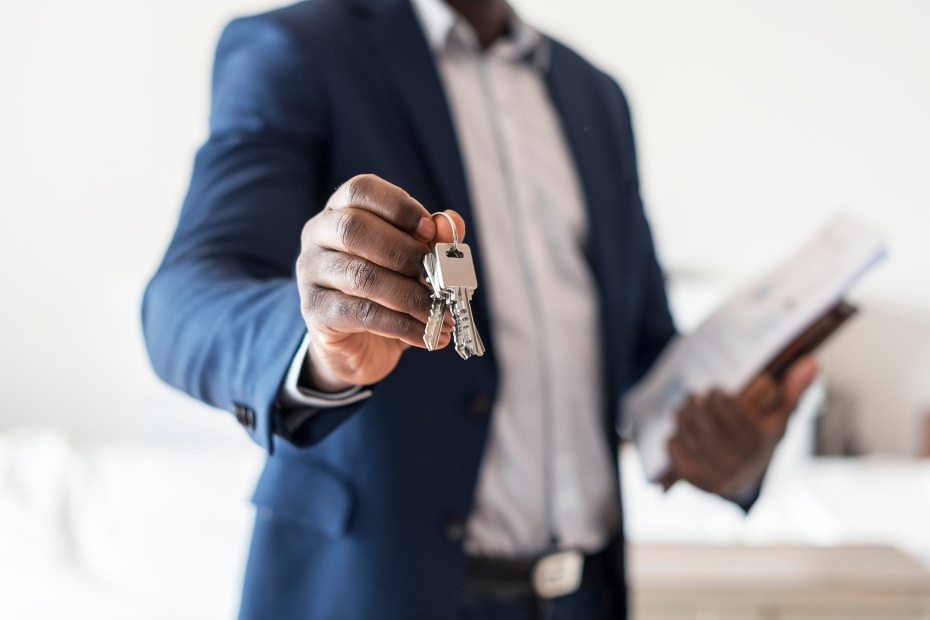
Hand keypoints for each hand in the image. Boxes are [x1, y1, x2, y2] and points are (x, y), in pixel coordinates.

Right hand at [296, 174, 464, 391]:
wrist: (360, 346)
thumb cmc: (388, 294)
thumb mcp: (414, 265)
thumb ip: (432, 241)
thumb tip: (451, 223)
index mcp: (340, 211)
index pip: (361, 190)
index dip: (398, 206)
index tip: (430, 231)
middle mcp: (317, 235)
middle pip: (354, 228)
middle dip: (404, 252)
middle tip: (440, 276)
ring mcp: (310, 274)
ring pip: (361, 276)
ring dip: (410, 295)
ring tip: (444, 313)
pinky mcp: (315, 312)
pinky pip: (362, 314)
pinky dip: (402, 325)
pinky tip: (427, 334)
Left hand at [664, 356, 818, 498]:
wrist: (746, 482)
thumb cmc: (761, 441)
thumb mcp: (779, 418)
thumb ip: (793, 390)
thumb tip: (812, 362)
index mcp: (757, 441)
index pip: (725, 406)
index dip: (716, 395)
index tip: (715, 391)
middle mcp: (737, 461)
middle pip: (701, 418)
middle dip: (694, 402)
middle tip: (693, 395)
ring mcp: (715, 473)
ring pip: (685, 432)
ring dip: (681, 416)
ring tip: (683, 408)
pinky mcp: (695, 481)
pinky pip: (674, 450)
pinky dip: (674, 437)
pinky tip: (681, 433)